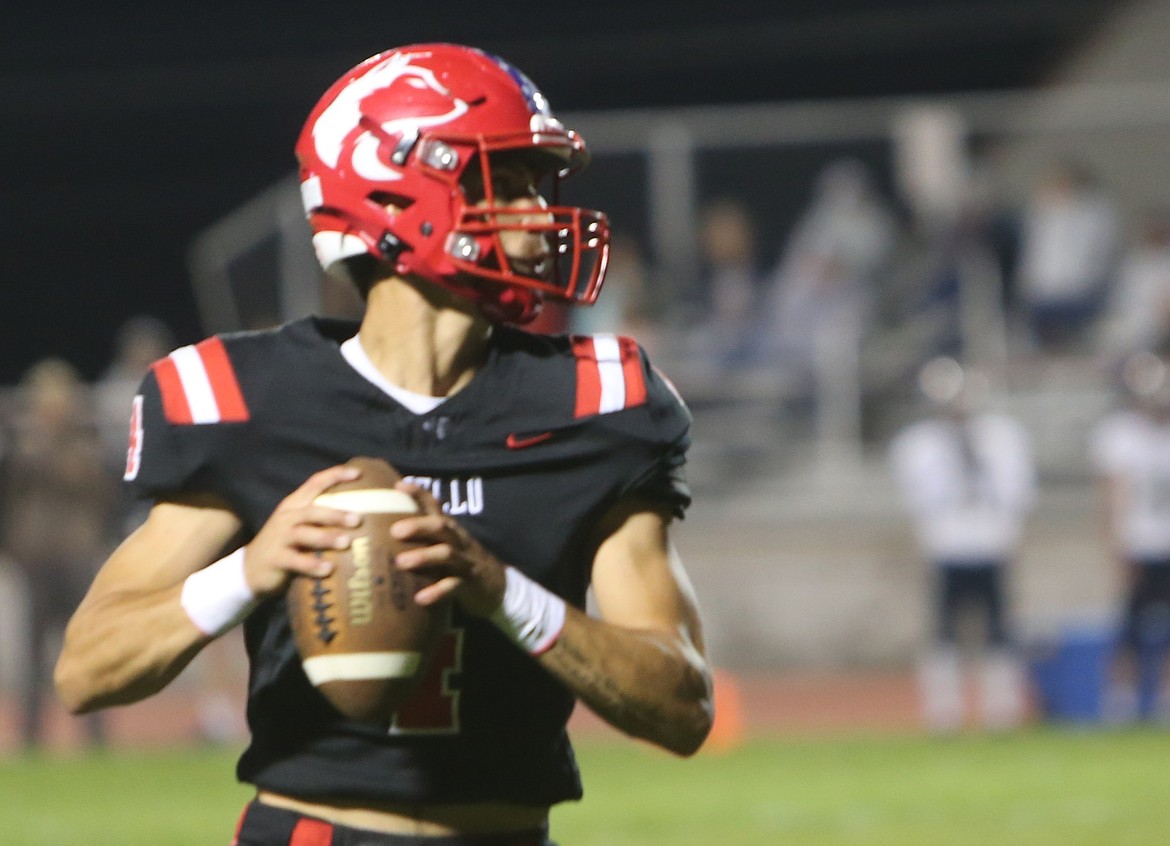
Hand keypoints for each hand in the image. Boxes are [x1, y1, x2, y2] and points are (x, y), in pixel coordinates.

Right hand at [242, 465, 362, 596]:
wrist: (250, 569)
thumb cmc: (286, 546)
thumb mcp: (300, 527)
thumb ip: (322, 521)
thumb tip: (363, 518)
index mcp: (294, 506)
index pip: (314, 483)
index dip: (335, 475)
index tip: (357, 473)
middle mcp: (286, 518)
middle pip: (312, 510)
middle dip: (335, 513)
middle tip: (357, 519)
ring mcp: (278, 537)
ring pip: (303, 533)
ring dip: (326, 537)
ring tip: (346, 542)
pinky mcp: (274, 558)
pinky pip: (295, 561)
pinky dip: (312, 565)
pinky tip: (328, 569)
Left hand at [390, 481, 506, 616]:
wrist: (496, 585)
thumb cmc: (459, 561)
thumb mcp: (445, 543)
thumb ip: (423, 534)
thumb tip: (385, 526)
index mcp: (449, 529)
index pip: (434, 505)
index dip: (419, 494)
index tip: (399, 485)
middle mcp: (458, 540)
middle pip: (441, 526)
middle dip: (419, 526)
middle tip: (395, 531)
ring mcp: (465, 561)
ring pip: (447, 554)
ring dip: (424, 556)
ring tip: (400, 562)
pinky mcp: (469, 583)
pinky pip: (453, 586)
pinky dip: (437, 592)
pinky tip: (420, 598)